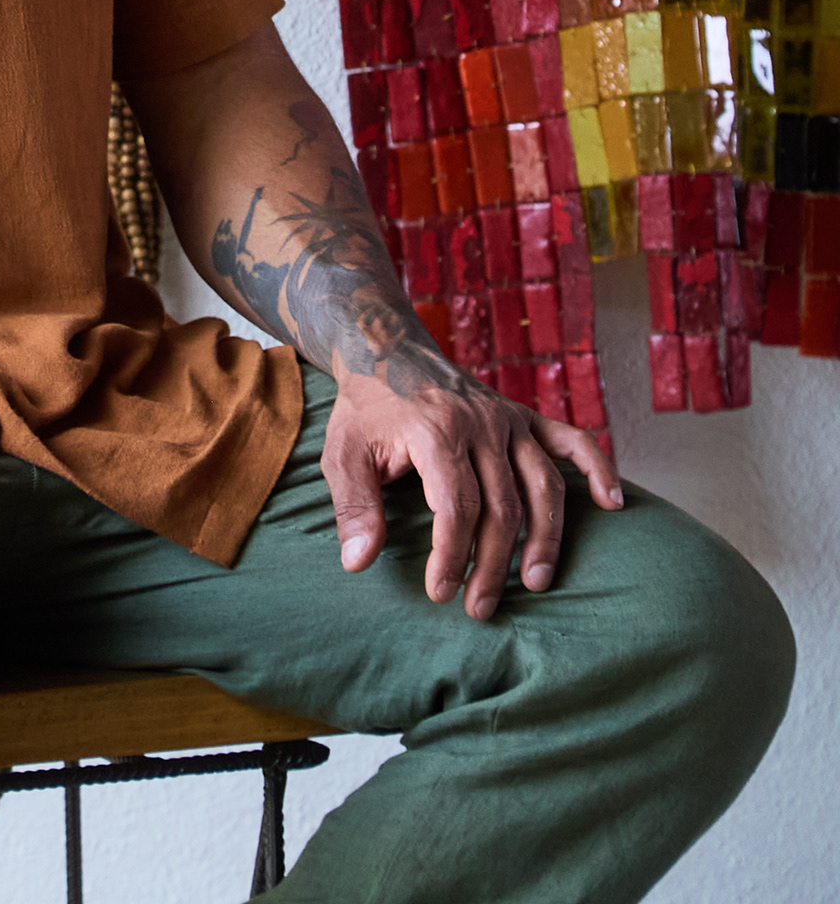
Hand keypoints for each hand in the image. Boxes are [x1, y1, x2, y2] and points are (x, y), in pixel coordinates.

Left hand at [322, 362, 623, 621]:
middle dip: (492, 564)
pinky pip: (572, 439)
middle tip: (479, 608)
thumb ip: (353, 506)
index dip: (452, 555)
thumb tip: (360, 563)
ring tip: (536, 583)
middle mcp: (480, 422)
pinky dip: (597, 468)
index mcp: (435, 430)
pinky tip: (613, 503)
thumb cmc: (366, 409)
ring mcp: (507, 417)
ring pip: (542, 484)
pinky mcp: (524, 414)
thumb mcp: (342, 452)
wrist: (385, 347)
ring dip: (545, 538)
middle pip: (502, 505)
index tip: (441, 592)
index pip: (457, 505)